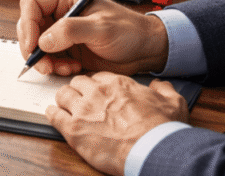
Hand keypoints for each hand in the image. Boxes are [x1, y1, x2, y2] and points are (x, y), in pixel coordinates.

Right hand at [17, 0, 167, 76]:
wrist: (145, 50)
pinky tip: (71, 69)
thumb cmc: (130, 31)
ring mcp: (63, 34)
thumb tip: (43, 40)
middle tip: (42, 64)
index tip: (32, 44)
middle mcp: (62, 15)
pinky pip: (50, 60)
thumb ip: (71, 31)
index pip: (32, 4)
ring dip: (45, 61)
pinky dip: (55, 68)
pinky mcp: (68, 51)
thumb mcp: (102, 28)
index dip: (27, 23)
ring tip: (61, 68)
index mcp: (67, 0)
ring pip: (37, 47)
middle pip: (30, 27)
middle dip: (32, 48)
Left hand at [47, 72, 188, 175]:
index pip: (98, 76)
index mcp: (118, 84)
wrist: (152, 149)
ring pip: (63, 95)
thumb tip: (160, 86)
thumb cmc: (162, 128)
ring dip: (63, 100)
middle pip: (78, 82)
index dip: (96, 84)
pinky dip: (52, 114)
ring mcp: (84, 111)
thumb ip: (164, 89)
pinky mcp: (74, 130)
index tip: (96, 90)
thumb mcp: (173, 101)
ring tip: (64, 105)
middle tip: (79, 98)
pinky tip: (53, 114)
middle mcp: (98, 93)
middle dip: (77, 89)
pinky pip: (54, 116)